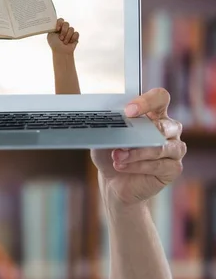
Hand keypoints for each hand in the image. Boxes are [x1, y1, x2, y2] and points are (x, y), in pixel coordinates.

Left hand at [47, 18, 78, 54]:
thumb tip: (53, 22)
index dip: (59, 23)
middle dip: (64, 31)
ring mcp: (70, 32)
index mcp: (58, 27)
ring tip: (64, 42)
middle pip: (66, 23)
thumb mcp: (50, 35)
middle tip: (61, 38)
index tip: (57, 29)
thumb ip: (52, 28)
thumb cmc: (54, 44)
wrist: (61, 52)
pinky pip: (76, 33)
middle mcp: (64, 29)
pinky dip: (72, 38)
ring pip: (71, 29)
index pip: (60, 20)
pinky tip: (70, 42)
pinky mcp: (75, 36)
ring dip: (67, 37)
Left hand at [91, 88, 185, 206]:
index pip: (160, 98)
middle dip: (143, 131)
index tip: (128, 111)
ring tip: (117, 156)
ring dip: (136, 152)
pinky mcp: (173, 168)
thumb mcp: (105, 136)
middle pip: (166, 124)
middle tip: (122, 139)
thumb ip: (110, 126)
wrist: (112, 181)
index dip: (147, 101)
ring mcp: (174, 149)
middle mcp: (168, 129)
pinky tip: (122, 165)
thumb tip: (107, 120)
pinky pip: (160, 165)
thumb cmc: (110, 153)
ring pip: (162, 147)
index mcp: (153, 114)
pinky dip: (138, 166)